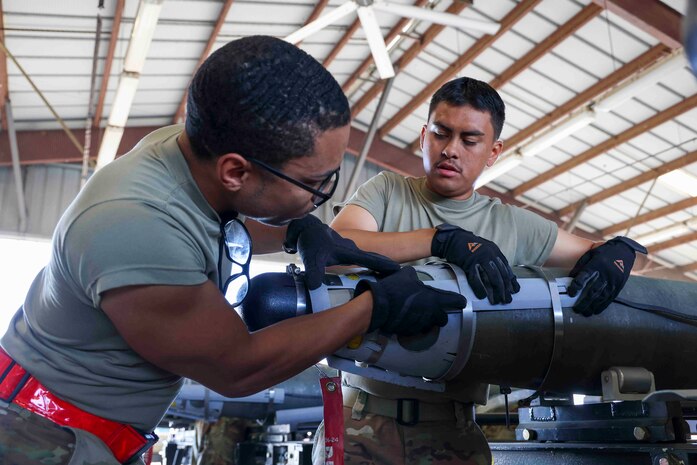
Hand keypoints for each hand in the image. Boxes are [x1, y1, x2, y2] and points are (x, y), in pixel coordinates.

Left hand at [283, 215, 399, 289]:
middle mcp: (351, 250)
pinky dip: (359, 265)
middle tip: (396, 274)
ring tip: (381, 275)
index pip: (371, 260)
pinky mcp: (339, 251)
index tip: (398, 270)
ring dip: (372, 266)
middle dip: (383, 266)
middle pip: (371, 259)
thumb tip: (315, 286)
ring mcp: (346, 250)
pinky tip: (357, 272)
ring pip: (362, 259)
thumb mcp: (312, 258)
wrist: (302, 228)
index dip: (384, 265)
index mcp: (349, 251)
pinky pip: (353, 260)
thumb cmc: (311, 240)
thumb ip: (315, 273)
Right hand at [354, 266, 465, 335]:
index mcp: (434, 299)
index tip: (462, 301)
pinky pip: (416, 329)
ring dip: (427, 320)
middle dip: (441, 315)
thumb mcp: (406, 275)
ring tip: (418, 313)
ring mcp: (420, 324)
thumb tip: (413, 276)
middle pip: (443, 319)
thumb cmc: (394, 289)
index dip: (459, 301)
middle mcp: (430, 314)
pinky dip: (414, 325)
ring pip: (430, 325)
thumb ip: (414, 276)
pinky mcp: (410, 331)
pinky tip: (406, 318)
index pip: (455, 301)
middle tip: (434, 309)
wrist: (378, 306)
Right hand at [431, 224, 519, 303]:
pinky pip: (476, 278)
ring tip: (496, 300)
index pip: (506, 268)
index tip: (514, 290)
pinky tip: (482, 296)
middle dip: (505, 289)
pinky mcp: (469, 263)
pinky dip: (479, 288)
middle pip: (501, 274)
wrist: (452, 238)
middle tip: (507, 299)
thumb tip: (500, 273)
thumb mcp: (484, 249)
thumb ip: (492, 259)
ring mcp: (480, 258)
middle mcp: (490, 254)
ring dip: (496, 291)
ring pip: (492, 277)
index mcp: (495, 251)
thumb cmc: (467, 245)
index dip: (511, 281)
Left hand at [567, 236, 646, 315]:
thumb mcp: (590, 254)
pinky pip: (610, 297)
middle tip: (577, 309)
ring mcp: (613, 280)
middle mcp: (605, 273)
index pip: (584, 276)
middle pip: (593, 290)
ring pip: (602, 296)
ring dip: (593, 306)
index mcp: (596, 264)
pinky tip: (596, 310)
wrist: (624, 250)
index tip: (571, 293)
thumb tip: (571, 276)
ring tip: (585, 313)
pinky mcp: (619, 285)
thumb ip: (580, 265)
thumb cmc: (604, 252)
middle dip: (584, 302)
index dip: (576, 286)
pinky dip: (603, 305)